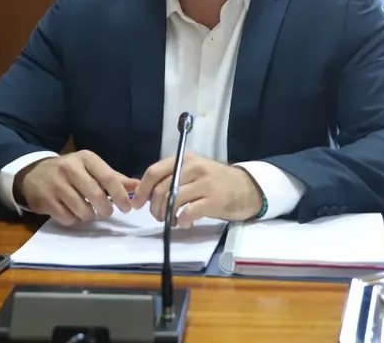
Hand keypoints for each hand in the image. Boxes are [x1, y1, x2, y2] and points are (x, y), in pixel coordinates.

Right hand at [15, 151, 140, 225]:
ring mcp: (55, 184)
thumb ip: (114, 178)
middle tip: (107, 213)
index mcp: (85, 158)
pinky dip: (74, 219)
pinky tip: (72, 212)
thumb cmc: (70, 172)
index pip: (108, 176)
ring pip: (82, 209)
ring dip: (89, 215)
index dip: (120, 195)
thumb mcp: (91, 168)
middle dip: (105, 209)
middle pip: (95, 195)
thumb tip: (138, 186)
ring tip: (87, 211)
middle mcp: (69, 168)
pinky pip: (68, 218)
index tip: (127, 208)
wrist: (33, 174)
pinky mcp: (46, 200)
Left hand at [131, 152, 262, 227]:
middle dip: (154, 207)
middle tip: (157, 216)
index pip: (154, 172)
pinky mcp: (214, 200)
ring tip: (172, 221)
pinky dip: (182, 221)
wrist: (247, 188)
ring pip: (172, 200)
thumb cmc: (216, 182)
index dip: (142, 190)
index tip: (137, 204)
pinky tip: (184, 223)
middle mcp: (194, 168)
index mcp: (185, 159)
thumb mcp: (194, 172)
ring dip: (166, 215)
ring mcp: (205, 183)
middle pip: (161, 188)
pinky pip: (189, 212)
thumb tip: (146, 194)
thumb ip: (173, 177)